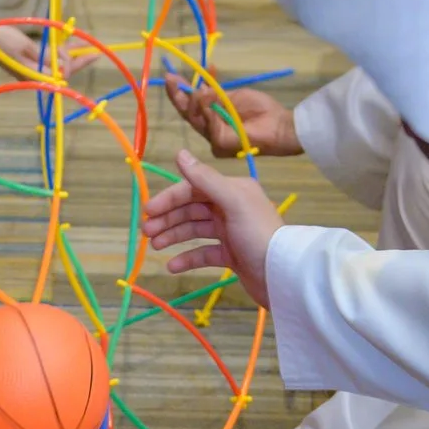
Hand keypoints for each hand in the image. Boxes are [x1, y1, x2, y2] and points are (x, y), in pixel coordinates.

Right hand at [0, 19, 88, 80]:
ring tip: (88, 45)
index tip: (88, 51)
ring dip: (71, 54)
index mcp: (34, 75)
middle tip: (96, 51)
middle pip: (63, 70)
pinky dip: (59, 50)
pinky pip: (49, 57)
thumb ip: (45, 58)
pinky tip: (69, 42)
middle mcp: (35, 75)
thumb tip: (65, 68)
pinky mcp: (29, 60)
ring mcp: (32, 68)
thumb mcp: (25, 47)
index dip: (75, 63)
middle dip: (79, 60)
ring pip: (57, 63)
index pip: (62, 73)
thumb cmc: (0, 41)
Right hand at [141, 149, 283, 305]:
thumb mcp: (233, 202)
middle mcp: (231, 207)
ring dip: (173, 236)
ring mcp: (231, 232)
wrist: (281, 275)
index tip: (148, 212)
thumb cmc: (258, 234)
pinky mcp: (231, 254)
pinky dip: (187, 258)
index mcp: (233, 190)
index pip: (193, 188)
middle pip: (191, 208)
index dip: (169, 198)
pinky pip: (204, 253)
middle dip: (168, 218)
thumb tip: (179, 154)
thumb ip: (205, 179)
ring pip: (195, 229)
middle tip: (146, 232)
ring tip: (155, 247)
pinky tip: (172, 265)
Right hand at [165, 75, 299, 159]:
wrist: (281, 125)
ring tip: (203, 89)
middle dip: (178, 95)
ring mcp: (215, 140)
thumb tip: (197, 89)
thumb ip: (214, 95)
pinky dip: (208, 109)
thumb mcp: (234, 95)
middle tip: (170, 78)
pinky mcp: (221, 144)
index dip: (180, 92)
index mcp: (214, 118)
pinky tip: (209, 97)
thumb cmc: (263, 110)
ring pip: (196, 118)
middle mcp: (211, 131)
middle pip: (188, 114)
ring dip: (197, 100)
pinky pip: (209, 124)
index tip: (170, 76)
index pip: (192, 106)